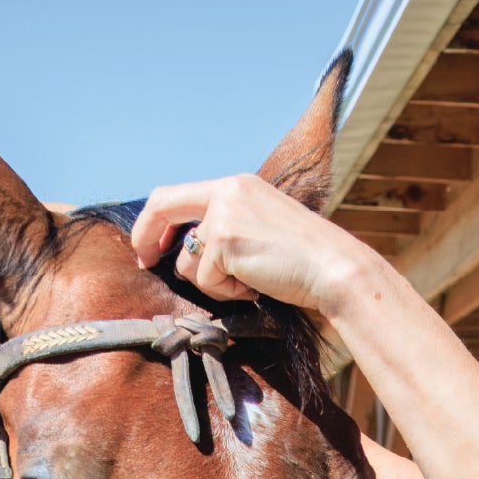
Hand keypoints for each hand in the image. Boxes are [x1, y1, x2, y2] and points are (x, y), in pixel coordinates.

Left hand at [129, 174, 369, 315]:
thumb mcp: (261, 228)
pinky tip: (257, 285)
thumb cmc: (305, 259)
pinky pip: (207, 281)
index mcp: (237, 186)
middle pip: (163, 206)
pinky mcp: (224, 242)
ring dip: (214, 283)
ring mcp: (223, 215)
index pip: (178, 194)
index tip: (152, 248)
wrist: (333, 268)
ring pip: (188, 263)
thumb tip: (190, 251)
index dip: (156, 222)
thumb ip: (228, 228)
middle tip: (144, 263)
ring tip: (252, 280)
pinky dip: (229, 293)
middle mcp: (227, 192)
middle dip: (145, 237)